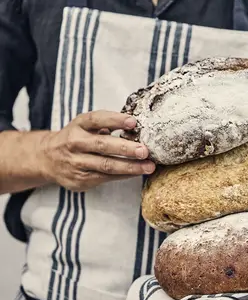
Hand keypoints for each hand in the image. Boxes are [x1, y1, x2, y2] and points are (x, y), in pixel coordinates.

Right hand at [39, 110, 154, 191]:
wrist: (47, 158)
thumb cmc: (76, 138)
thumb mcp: (84, 126)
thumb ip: (105, 125)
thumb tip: (135, 126)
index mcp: (78, 125)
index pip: (96, 119)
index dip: (115, 120)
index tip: (133, 122)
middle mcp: (75, 143)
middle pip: (102, 145)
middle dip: (126, 148)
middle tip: (145, 150)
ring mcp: (76, 163)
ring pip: (106, 165)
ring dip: (130, 166)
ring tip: (148, 166)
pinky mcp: (79, 179)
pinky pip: (105, 178)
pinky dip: (123, 175)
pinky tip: (137, 173)